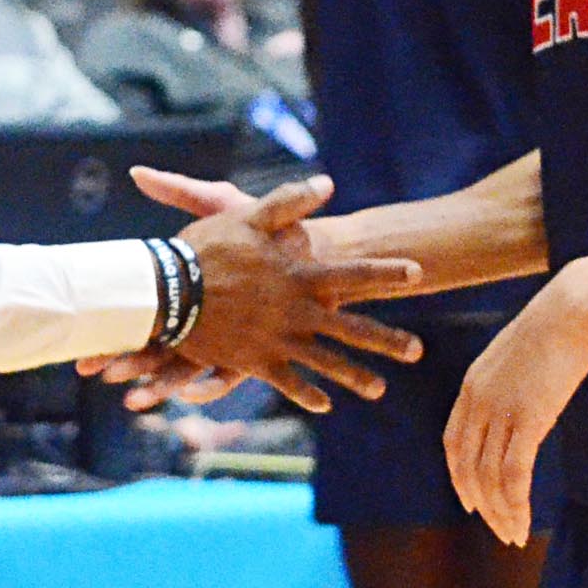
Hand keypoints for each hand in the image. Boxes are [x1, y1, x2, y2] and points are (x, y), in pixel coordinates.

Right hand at [78, 166, 277, 406]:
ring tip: (136, 397)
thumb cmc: (270, 233)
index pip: (140, 317)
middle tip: (95, 371)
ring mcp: (227, 343)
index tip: (83, 346)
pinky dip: (210, 387)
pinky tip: (192, 392)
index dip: (110, 333)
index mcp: (189, 296)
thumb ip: (181, 191)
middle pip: (155, 349)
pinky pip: (228, 376)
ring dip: (160, 383)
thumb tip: (135, 170)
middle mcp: (203, 325)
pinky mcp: (256, 355)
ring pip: (185, 369)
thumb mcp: (222, 206)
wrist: (320, 256)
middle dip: (125, 362)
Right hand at [168, 176, 423, 412]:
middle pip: (351, 330)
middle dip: (387, 340)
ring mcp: (278, 342)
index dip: (386, 272)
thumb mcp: (247, 216)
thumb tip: (327, 183)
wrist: (168, 293)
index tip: (418, 273)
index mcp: (298, 277)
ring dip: (356, 376)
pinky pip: (287, 382)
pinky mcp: (255, 363)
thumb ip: (289, 202)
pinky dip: (306, 394)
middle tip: (418, 351)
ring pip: (326, 363)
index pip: (352, 274)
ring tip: (380, 390)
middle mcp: (296, 313)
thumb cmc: (205, 250)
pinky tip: (325, 405)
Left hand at [443, 266, 587, 545]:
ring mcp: (500, 410)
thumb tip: (525, 401)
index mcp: (472, 383)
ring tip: (515, 534)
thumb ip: (513, 381)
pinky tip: (524, 522)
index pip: (453, 442)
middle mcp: (478, 400)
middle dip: (481, 504)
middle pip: (466, 467)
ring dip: (501, 513)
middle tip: (500, 528)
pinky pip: (513, 475)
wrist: (576, 305)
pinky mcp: (528, 419)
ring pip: (488, 478)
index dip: (460, 477)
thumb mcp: (523, 352)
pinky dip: (515, 504)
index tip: (472, 502)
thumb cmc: (560, 323)